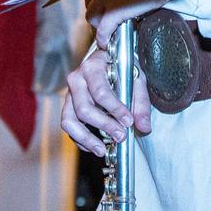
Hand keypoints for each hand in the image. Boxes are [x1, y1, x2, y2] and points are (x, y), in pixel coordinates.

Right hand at [61, 43, 151, 158]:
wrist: (104, 60)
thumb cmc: (120, 67)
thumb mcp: (135, 78)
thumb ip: (140, 102)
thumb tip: (143, 127)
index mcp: (93, 67)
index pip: (101, 92)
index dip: (115, 109)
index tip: (129, 121)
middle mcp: (76, 80)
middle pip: (84, 109)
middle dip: (104, 125)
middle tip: (121, 136)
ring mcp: (69, 94)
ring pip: (70, 120)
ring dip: (86, 138)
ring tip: (102, 150)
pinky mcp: (67, 107)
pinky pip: (69, 127)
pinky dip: (80, 139)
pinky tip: (95, 146)